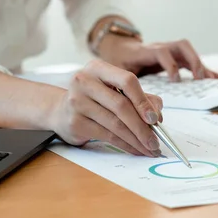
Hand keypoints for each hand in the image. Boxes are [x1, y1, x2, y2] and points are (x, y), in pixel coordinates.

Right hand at [48, 59, 163, 156]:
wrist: (60, 110)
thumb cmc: (94, 99)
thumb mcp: (115, 90)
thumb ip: (139, 98)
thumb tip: (157, 115)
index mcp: (98, 68)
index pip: (127, 80)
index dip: (143, 101)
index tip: (155, 119)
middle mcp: (85, 81)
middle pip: (121, 105)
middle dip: (142, 127)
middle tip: (155, 141)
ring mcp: (77, 102)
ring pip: (115, 124)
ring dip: (136, 140)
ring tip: (149, 148)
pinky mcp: (75, 122)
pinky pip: (107, 136)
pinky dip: (125, 145)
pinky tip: (135, 149)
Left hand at [99, 36, 217, 81]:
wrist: (120, 48)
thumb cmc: (120, 61)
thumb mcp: (118, 70)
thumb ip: (126, 83)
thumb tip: (131, 102)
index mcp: (146, 51)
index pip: (161, 52)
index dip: (170, 65)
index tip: (175, 80)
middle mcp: (160, 47)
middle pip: (180, 45)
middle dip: (192, 60)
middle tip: (198, 77)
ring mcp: (169, 50)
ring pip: (188, 51)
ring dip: (200, 63)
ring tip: (211, 78)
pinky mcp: (176, 56)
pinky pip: (192, 60)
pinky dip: (205, 68)